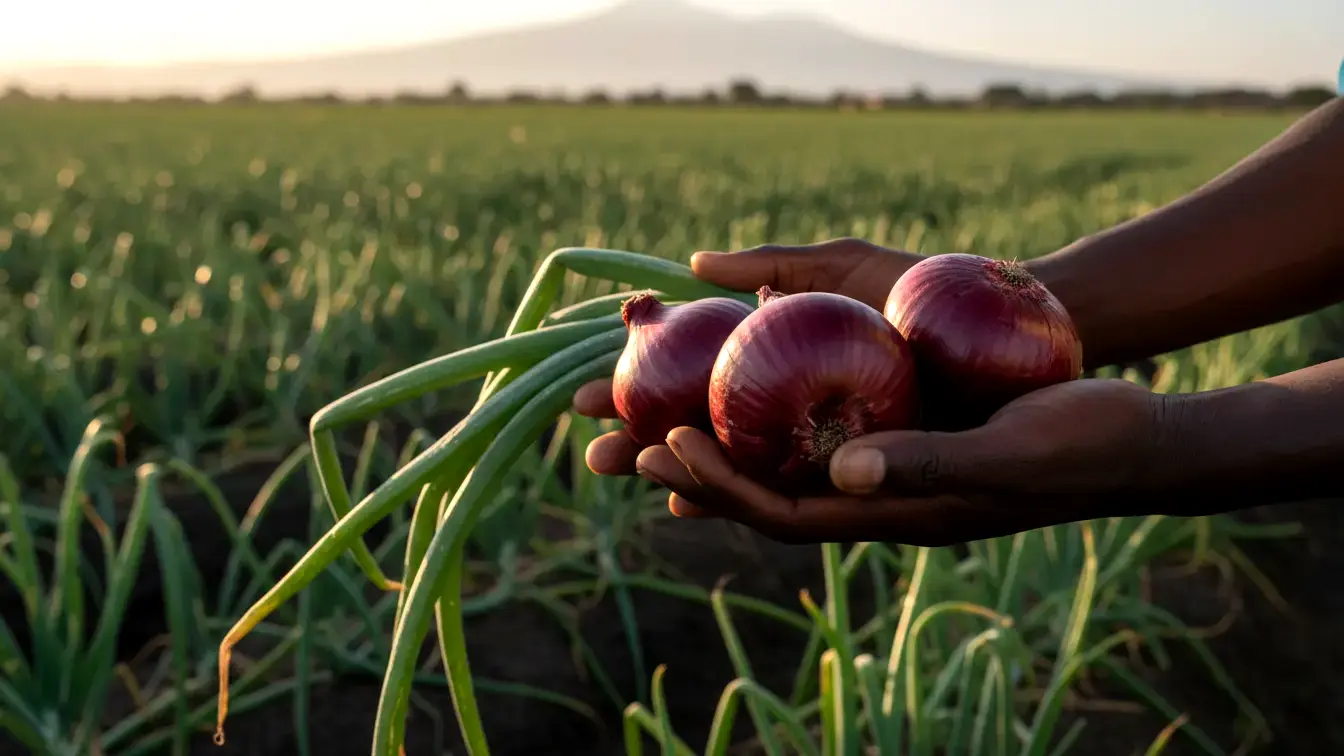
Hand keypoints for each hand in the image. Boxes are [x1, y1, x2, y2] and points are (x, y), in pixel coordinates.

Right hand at [573, 238, 925, 488]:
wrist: (1035, 326)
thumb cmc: (935, 289)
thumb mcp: (847, 269)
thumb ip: (775, 266)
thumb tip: (691, 265)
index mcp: (791, 389)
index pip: (702, 401)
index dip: (644, 404)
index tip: (589, 400)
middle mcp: (809, 435)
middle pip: (714, 448)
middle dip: (649, 451)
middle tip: (594, 452)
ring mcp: (846, 464)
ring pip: (751, 482)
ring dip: (692, 479)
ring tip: (644, 468)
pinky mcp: (888, 486)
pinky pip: (812, 500)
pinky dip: (754, 493)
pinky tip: (710, 499)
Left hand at [630, 378, 1194, 544]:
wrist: (1132, 440)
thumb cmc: (1079, 447)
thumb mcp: (1005, 453)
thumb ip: (926, 466)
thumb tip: (842, 469)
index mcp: (895, 514)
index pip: (785, 512)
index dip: (721, 488)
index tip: (664, 450)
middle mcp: (881, 497)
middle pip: (769, 493)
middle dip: (698, 471)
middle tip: (628, 442)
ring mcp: (893, 469)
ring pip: (790, 462)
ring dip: (727, 443)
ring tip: (665, 415)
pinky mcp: (909, 435)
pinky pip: (827, 430)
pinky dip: (782, 413)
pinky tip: (757, 381)